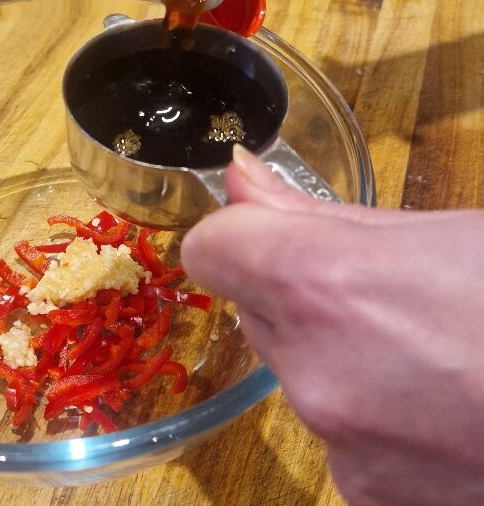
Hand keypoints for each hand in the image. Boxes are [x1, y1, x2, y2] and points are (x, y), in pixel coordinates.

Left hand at [181, 145, 483, 504]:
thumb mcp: (438, 230)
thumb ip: (312, 211)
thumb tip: (239, 182)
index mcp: (322, 286)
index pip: (211, 249)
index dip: (241, 238)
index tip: (270, 236)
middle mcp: (314, 375)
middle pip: (255, 311)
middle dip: (299, 296)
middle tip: (385, 295)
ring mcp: (345, 451)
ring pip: (297, 373)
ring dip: (337, 356)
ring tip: (434, 355)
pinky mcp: (375, 502)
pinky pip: (341, 435)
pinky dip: (373, 414)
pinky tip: (446, 409)